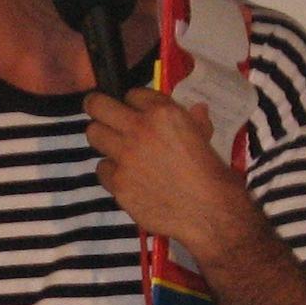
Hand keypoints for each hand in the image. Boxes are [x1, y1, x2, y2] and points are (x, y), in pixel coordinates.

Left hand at [81, 89, 254, 261]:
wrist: (208, 210)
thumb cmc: (212, 172)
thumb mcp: (206, 137)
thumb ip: (194, 121)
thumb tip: (197, 109)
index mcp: (163, 113)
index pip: (133, 94)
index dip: (134, 102)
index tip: (135, 110)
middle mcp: (139, 130)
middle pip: (98, 106)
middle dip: (97, 106)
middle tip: (99, 112)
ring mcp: (125, 157)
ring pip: (94, 135)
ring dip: (102, 138)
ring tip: (112, 146)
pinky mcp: (117, 183)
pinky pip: (102, 169)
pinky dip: (111, 172)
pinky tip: (124, 177)